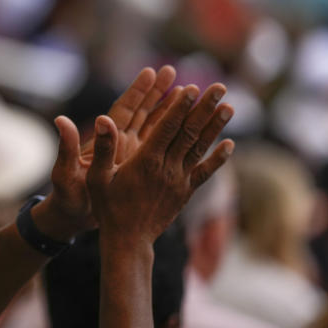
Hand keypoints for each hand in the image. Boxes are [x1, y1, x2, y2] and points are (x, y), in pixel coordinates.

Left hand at [32, 67, 178, 239]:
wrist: (72, 217)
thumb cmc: (67, 195)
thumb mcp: (66, 171)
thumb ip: (68, 146)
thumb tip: (60, 120)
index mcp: (104, 141)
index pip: (124, 110)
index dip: (137, 91)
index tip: (150, 71)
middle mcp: (120, 143)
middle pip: (143, 112)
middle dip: (157, 92)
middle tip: (173, 72)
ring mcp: (130, 155)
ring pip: (156, 128)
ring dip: (171, 111)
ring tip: (190, 95)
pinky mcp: (139, 169)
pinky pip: (162, 150)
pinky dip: (177, 140)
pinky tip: (194, 134)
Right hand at [89, 84, 233, 244]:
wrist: (128, 240)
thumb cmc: (108, 206)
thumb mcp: (97, 176)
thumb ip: (102, 147)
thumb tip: (103, 119)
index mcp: (145, 162)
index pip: (167, 128)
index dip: (180, 107)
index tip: (191, 87)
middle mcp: (167, 169)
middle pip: (189, 133)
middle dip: (205, 108)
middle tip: (220, 88)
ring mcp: (179, 181)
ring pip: (200, 149)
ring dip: (216, 126)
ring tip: (230, 106)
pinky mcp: (185, 192)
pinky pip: (205, 172)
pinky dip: (218, 158)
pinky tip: (230, 145)